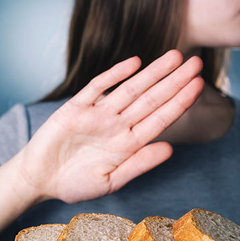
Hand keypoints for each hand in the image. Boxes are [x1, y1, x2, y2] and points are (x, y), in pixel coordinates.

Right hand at [19, 50, 203, 203]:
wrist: (40, 179)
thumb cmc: (75, 184)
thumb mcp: (110, 181)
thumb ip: (139, 165)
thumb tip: (170, 149)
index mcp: (128, 144)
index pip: (160, 119)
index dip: (180, 103)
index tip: (199, 87)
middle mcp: (118, 126)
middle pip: (151, 99)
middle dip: (174, 81)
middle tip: (197, 63)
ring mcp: (98, 115)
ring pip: (130, 89)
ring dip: (152, 73)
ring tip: (174, 56)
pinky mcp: (76, 107)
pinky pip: (98, 87)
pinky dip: (115, 74)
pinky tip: (135, 63)